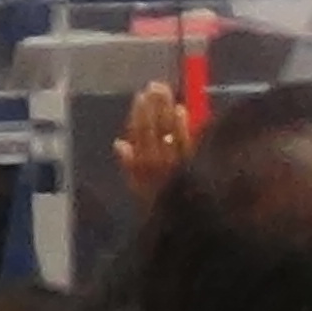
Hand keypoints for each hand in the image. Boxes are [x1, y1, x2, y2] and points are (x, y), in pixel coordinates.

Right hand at [116, 83, 191, 205]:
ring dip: (165, 110)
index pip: (138, 134)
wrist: (184, 225)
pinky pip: (185, 143)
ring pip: (168, 131)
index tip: (141, 95)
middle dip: (153, 106)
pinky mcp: (191, 165)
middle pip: (154, 128)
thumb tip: (119, 143)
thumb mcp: (138, 190)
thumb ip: (129, 166)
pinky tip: (182, 110)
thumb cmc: (160, 206)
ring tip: (165, 91)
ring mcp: (174, 163)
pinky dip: (182, 126)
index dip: (139, 114)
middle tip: (155, 85)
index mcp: (140, 166)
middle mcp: (155, 162)